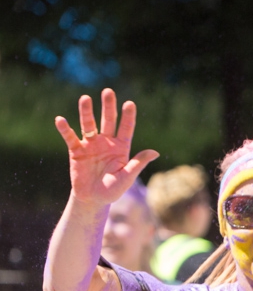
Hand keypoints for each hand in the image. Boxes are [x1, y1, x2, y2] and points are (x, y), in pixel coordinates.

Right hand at [53, 89, 158, 207]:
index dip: (128, 117)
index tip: (129, 103)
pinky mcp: (76, 151)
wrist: (93, 198)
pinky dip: (65, 129)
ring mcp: (91, 145)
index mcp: (121, 148)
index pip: (126, 129)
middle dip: (108, 107)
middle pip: (107, 121)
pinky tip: (60, 120)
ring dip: (86, 112)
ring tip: (85, 98)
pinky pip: (70, 137)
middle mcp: (106, 142)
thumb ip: (138, 163)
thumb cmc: (113, 189)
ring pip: (88, 125)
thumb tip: (155, 152)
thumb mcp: (127, 176)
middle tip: (108, 91)